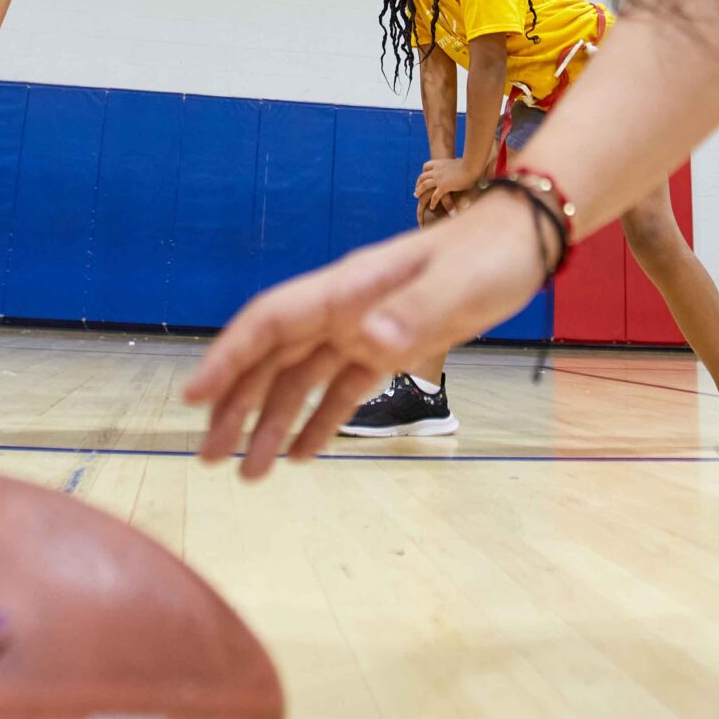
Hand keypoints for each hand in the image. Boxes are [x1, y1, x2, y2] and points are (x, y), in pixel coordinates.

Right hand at [182, 193, 545, 477]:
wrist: (523, 243)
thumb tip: (368, 340)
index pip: (272, 322)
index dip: (229, 357)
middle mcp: (344, 309)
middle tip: (209, 457)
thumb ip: (415, 311)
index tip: (195, 397)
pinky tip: (302, 457)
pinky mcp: (389, 348)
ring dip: (272, 422)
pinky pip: (342, 389)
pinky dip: (320, 421)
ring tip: (249, 474)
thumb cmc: (490, 256)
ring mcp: (363, 328)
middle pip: (274, 358)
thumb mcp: (459, 286)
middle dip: (237, 405)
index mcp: (349, 288)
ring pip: (301, 379)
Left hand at [413, 155, 477, 212]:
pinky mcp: (444, 186)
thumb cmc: (470, 165)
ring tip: (417, 197)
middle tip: (416, 190)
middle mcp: (437, 170)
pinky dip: (432, 202)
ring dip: (419, 191)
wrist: (472, 166)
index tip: (423, 178)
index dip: (423, 172)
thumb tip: (461, 164)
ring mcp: (439, 178)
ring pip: (424, 185)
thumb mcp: (459, 162)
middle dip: (418, 184)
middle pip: (422, 176)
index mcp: (440, 163)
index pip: (426, 166)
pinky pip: (434, 196)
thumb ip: (456, 165)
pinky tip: (432, 207)